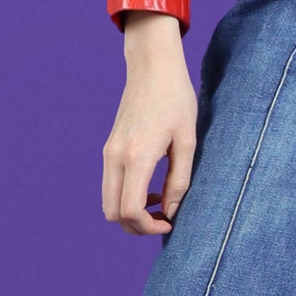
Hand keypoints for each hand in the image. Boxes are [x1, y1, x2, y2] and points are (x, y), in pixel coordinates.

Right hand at [102, 11, 197, 235]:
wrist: (152, 68)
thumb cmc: (176, 99)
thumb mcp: (187, 141)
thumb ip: (180, 180)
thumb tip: (171, 211)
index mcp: (137, 157)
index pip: (130, 210)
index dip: (148, 227)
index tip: (170, 223)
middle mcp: (116, 157)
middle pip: (112, 212)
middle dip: (136, 226)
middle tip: (164, 220)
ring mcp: (109, 152)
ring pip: (108, 201)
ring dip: (130, 212)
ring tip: (160, 204)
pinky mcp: (110, 148)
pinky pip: (111, 184)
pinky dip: (126, 196)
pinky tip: (151, 188)